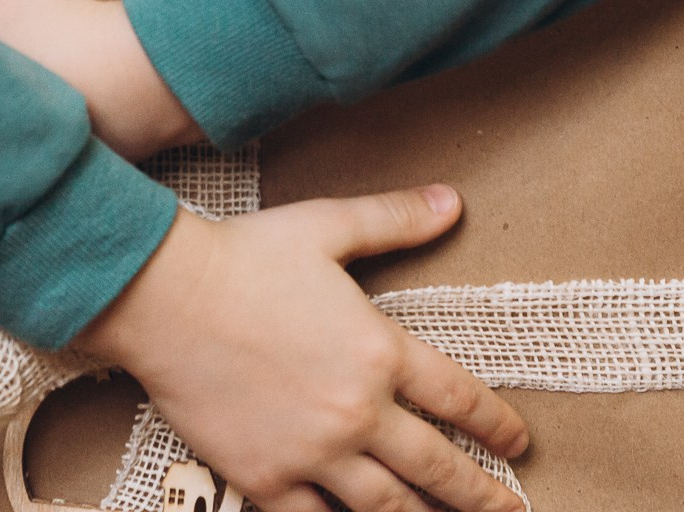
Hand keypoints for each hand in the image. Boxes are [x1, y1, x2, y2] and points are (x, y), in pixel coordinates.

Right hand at [76, 185, 528, 511]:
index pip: (458, 398)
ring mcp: (313, 452)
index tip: (520, 445)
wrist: (163, 297)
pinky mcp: (265, 478)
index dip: (496, 425)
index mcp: (380, 350)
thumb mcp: (327, 226)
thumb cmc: (243, 256)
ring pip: (386, 507)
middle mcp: (357, 411)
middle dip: (481, 495)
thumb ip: (393, 220)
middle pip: (436, 467)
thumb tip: (452, 202)